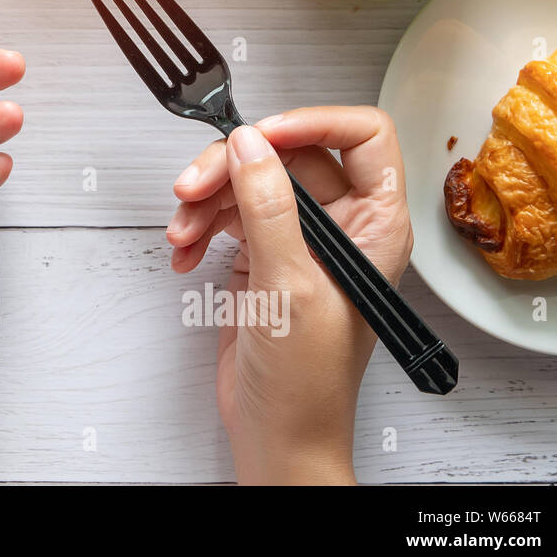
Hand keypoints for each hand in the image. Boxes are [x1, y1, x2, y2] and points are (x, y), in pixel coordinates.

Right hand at [165, 107, 412, 484]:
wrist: (277, 434)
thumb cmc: (308, 381)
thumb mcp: (288, 285)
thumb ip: (269, 208)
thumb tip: (249, 145)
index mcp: (375, 224)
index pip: (361, 137)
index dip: (311, 123)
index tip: (257, 134)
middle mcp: (342, 225)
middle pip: (287, 156)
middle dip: (232, 167)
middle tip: (192, 186)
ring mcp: (299, 240)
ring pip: (249, 183)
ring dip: (206, 201)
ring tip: (181, 232)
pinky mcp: (263, 256)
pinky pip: (227, 216)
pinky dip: (199, 228)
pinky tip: (184, 253)